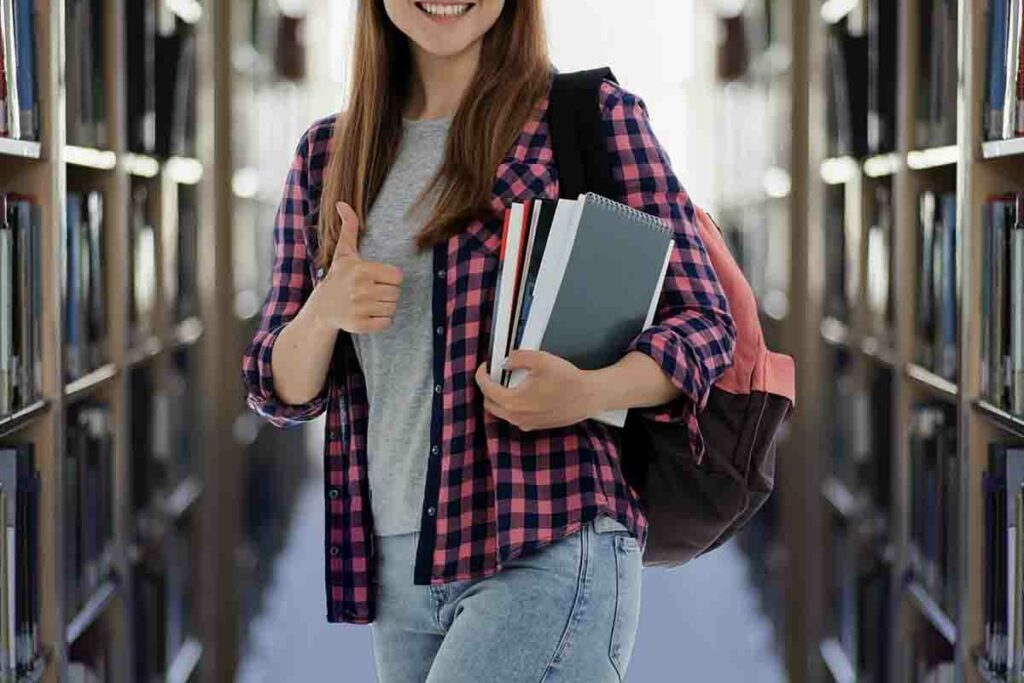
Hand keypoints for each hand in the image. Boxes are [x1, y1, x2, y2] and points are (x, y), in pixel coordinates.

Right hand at [312, 201, 402, 333]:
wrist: (322, 308)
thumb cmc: (338, 277)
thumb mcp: (344, 253)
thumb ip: (348, 228)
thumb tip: (342, 203)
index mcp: (362, 270)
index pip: (397, 276)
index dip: (390, 277)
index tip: (377, 278)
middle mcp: (361, 289)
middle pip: (396, 293)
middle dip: (388, 293)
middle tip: (372, 291)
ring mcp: (360, 308)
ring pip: (393, 308)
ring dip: (385, 307)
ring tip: (370, 302)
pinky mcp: (360, 325)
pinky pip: (386, 323)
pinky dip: (381, 321)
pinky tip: (368, 314)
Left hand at [474, 350, 601, 430]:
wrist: (589, 396)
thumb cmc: (567, 379)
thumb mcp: (540, 360)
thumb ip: (517, 358)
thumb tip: (505, 362)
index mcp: (513, 402)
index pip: (486, 390)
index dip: (482, 375)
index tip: (486, 366)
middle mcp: (517, 417)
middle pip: (490, 404)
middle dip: (488, 389)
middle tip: (494, 374)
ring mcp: (527, 424)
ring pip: (502, 413)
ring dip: (500, 398)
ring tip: (508, 383)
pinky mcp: (536, 426)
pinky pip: (516, 417)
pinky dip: (512, 406)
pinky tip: (523, 393)